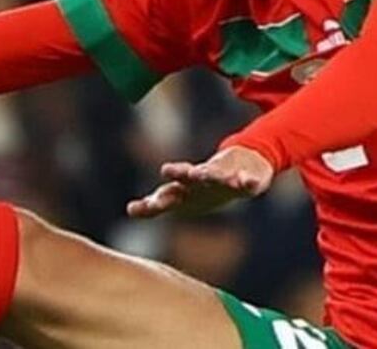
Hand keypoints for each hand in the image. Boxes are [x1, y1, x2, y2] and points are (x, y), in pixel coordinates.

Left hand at [126, 146, 274, 218]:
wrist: (241, 166)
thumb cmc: (202, 187)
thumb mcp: (179, 199)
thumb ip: (153, 206)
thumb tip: (128, 210)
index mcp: (184, 188)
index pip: (164, 193)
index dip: (153, 201)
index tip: (141, 206)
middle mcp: (199, 179)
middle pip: (186, 176)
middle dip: (178, 174)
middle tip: (166, 170)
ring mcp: (222, 176)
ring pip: (214, 174)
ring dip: (207, 174)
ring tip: (200, 173)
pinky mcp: (244, 177)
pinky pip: (247, 181)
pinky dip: (246, 181)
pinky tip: (247, 183)